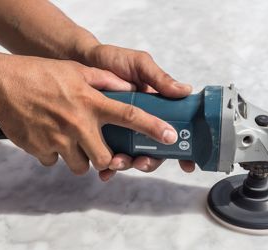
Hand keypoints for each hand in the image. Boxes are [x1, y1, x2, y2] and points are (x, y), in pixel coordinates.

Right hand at [0, 54, 179, 175]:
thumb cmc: (38, 74)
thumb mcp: (75, 71)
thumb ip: (104, 81)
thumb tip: (127, 88)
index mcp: (90, 102)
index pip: (129, 116)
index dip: (152, 128)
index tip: (169, 138)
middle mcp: (78, 124)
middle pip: (106, 159)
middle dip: (106, 159)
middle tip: (99, 149)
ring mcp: (59, 140)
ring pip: (80, 166)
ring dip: (79, 158)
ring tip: (69, 140)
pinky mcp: (41, 150)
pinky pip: (55, 162)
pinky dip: (55, 154)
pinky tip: (48, 136)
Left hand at [84, 44, 196, 179]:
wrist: (79, 59)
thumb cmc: (113, 59)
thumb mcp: (138, 65)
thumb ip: (158, 78)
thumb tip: (185, 90)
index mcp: (155, 108)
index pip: (173, 132)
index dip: (184, 151)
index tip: (188, 164)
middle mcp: (141, 123)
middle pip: (154, 151)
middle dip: (150, 162)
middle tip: (141, 162)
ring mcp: (122, 131)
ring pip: (132, 157)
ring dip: (127, 165)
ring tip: (116, 163)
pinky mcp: (102, 136)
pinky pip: (108, 157)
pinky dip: (107, 168)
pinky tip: (103, 172)